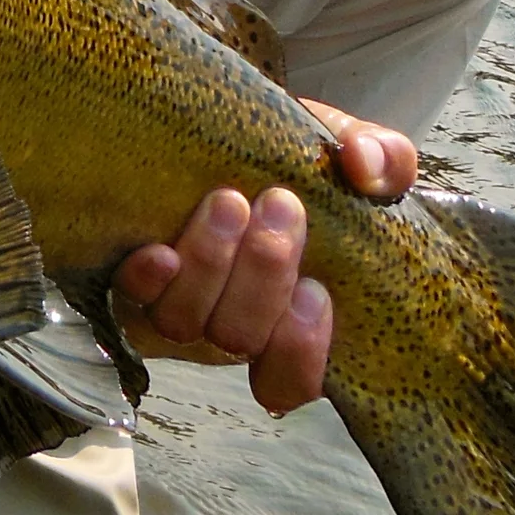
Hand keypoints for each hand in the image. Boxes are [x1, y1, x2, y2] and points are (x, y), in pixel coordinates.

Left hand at [110, 99, 415, 415]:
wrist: (228, 134)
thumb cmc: (299, 161)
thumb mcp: (353, 155)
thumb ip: (385, 160)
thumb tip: (366, 168)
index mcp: (291, 320)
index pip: (292, 381)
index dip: (299, 352)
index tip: (316, 293)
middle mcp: (229, 325)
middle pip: (238, 339)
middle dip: (262, 277)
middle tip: (280, 205)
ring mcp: (177, 305)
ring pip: (183, 323)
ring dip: (210, 265)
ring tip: (228, 201)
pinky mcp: (131, 276)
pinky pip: (130, 296)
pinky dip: (147, 279)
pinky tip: (158, 251)